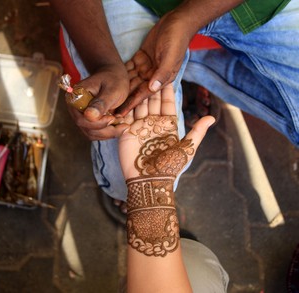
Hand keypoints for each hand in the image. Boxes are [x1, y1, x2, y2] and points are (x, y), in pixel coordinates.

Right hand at [69, 64, 130, 139]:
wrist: (114, 76)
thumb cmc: (113, 79)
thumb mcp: (111, 89)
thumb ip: (101, 103)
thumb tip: (89, 116)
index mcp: (75, 98)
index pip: (81, 119)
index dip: (97, 123)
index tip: (113, 118)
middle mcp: (75, 109)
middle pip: (86, 128)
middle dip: (106, 130)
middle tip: (123, 124)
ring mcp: (81, 116)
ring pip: (92, 134)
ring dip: (109, 133)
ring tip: (123, 125)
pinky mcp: (88, 121)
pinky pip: (96, 133)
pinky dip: (109, 132)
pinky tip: (119, 125)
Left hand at [117, 10, 194, 115]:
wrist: (176, 22)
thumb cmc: (176, 39)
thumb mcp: (170, 56)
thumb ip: (162, 73)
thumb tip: (152, 88)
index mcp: (162, 79)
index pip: (143, 95)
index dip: (131, 104)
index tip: (119, 114)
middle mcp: (153, 76)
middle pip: (134, 90)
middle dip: (122, 99)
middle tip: (107, 109)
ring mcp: (146, 68)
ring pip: (130, 80)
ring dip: (119, 88)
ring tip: (105, 98)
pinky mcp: (140, 59)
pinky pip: (128, 69)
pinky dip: (120, 74)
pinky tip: (109, 80)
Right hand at [118, 84, 213, 256]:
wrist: (148, 180)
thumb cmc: (169, 166)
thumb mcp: (187, 149)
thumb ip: (197, 132)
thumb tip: (211, 117)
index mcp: (168, 126)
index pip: (168, 104)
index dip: (167, 90)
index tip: (166, 76)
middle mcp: (154, 124)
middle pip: (153, 101)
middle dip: (151, 87)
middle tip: (150, 70)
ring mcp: (139, 127)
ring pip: (139, 105)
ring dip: (139, 92)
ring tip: (137, 76)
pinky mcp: (126, 131)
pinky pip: (126, 115)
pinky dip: (126, 104)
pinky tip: (125, 91)